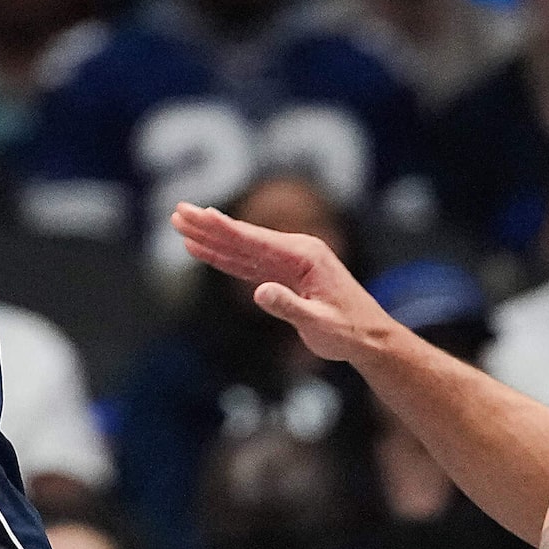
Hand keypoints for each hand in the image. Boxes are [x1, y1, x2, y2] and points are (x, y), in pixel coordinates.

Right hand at [172, 201, 388, 362]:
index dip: (223, 228)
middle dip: (208, 225)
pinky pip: (248, 264)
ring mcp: (289, 261)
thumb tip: (258, 292)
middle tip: (177, 211)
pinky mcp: (285, 274)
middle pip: (243, 237)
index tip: (199, 214)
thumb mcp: (321, 324)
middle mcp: (295, 251)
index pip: (255, 241)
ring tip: (182, 226)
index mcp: (304, 256)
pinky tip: (203, 251)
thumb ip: (290, 308)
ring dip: (211, 238)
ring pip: (242, 248)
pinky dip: (224, 257)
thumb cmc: (349, 332)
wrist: (370, 337)